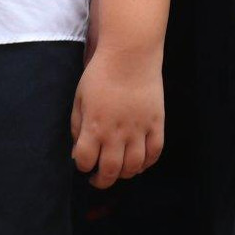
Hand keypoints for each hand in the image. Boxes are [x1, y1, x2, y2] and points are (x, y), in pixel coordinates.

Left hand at [71, 48, 163, 189]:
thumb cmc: (101, 73)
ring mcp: (138, 129)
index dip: (81, 165)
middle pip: (109, 171)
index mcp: (94, 126)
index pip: (84, 161)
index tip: (83, 161)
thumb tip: (78, 150)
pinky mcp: (156, 124)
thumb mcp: (79, 98)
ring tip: (119, 170)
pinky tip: (139, 162)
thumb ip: (77, 126)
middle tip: (98, 177)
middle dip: (101, 180)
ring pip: (133, 167)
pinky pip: (154, 153)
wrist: (130, 54)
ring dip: (124, 174)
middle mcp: (116, 133)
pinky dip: (147, 163)